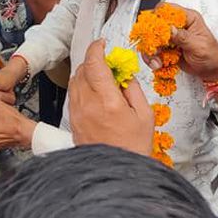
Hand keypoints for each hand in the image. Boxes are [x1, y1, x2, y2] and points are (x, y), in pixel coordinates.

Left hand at [68, 39, 153, 156]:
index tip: (102, 44)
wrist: (116, 174)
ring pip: (75, 81)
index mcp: (108, 101)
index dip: (96, 48)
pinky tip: (97, 96)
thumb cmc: (133, 148)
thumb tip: (125, 75)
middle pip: (82, 69)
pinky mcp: (73, 121)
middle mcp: (88, 105)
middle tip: (109, 65)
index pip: (94, 64)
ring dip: (86, 74)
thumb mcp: (145, 115)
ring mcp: (77, 113)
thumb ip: (134, 90)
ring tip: (104, 82)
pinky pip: (73, 95)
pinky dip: (82, 88)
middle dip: (93, 61)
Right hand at [148, 6, 217, 83]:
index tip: (153, 30)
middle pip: (155, 24)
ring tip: (156, 62)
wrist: (213, 70)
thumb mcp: (198, 45)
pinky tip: (158, 64)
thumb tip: (169, 29)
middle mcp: (178, 25)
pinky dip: (153, 58)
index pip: (167, 10)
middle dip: (151, 38)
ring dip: (151, 51)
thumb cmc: (212, 55)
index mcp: (188, 18)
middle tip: (153, 49)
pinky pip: (154, 50)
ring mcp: (171, 37)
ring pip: (152, 39)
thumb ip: (183, 37)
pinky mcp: (167, 48)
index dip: (157, 18)